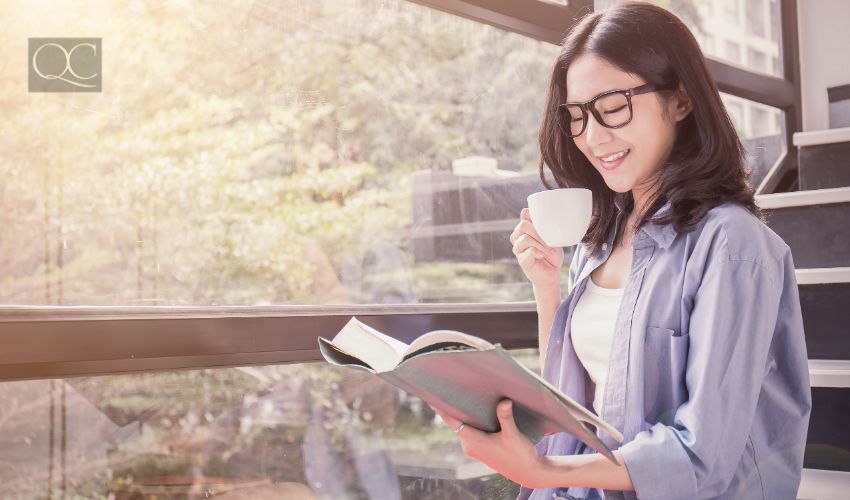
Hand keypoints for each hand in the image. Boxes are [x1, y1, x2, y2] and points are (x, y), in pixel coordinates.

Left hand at [427, 399, 549, 488]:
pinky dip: (470, 421)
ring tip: (459, 395)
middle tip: (446, 388)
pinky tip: (474, 410)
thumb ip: (506, 418)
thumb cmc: (520, 456)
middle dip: (452, 407)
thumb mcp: (513, 435)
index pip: (452, 422)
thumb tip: (504, 401)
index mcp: (474, 442)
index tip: (431, 399)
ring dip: (462, 414)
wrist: (529, 473)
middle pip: (455, 423)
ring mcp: (474, 448)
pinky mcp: (481, 448)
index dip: (441, 410)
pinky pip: (469, 431)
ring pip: (463, 427)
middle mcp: (470, 446)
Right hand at [509, 208, 563, 289]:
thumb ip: (548, 229)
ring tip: (547, 250)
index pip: (524, 214)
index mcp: (525, 229)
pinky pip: (530, 251)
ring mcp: (518, 249)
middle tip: (549, 241)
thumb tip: (548, 219)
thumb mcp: (553, 238)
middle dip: (539, 232)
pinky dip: (539, 252)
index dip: (534, 216)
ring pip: (525, 238)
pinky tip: (542, 256)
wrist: (552, 274)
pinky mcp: (521, 260)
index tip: (545, 225)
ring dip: (540, 243)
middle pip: (523, 225)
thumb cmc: (552, 255)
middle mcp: (518, 237)